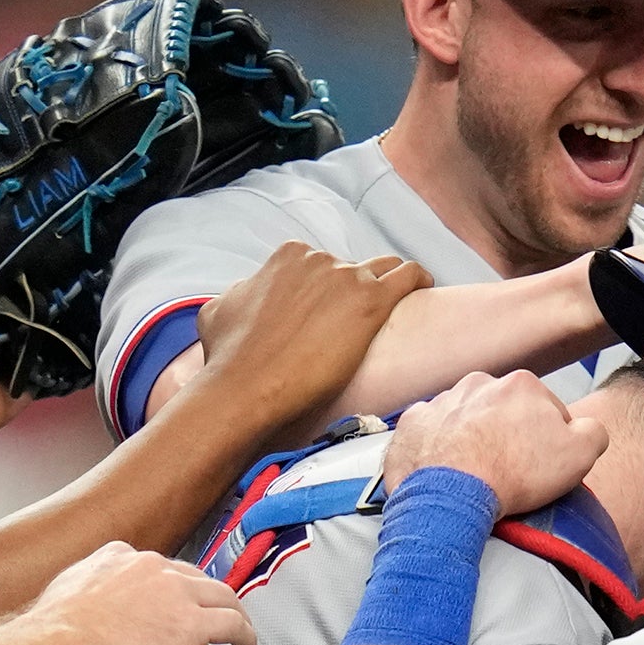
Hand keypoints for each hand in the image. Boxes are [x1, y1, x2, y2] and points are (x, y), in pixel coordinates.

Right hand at [29, 542, 257, 644]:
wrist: (61, 642)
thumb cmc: (54, 628)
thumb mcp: (66, 591)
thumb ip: (85, 590)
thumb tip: (85, 605)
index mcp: (119, 556)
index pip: (155, 566)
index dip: (168, 585)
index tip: (169, 600)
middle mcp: (152, 565)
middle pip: (194, 576)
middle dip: (205, 594)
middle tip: (211, 612)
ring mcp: (176, 592)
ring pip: (222, 595)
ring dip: (234, 611)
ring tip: (240, 628)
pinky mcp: (192, 622)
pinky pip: (232, 623)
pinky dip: (245, 634)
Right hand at [195, 245, 424, 439]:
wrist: (244, 387)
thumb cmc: (229, 358)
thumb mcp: (219, 311)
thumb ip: (240, 294)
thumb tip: (246, 295)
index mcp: (287, 256)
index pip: (320, 265)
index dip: (326, 290)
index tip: (328, 314)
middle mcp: (319, 260)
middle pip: (352, 269)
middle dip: (354, 292)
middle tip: (354, 325)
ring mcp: (347, 278)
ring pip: (385, 268)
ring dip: (389, 284)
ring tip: (398, 306)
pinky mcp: (371, 303)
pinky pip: (409, 277)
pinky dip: (419, 280)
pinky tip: (424, 288)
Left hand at [388, 371, 604, 517]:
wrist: (452, 494)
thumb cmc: (515, 474)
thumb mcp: (580, 455)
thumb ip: (593, 432)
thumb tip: (587, 429)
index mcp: (522, 384)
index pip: (546, 409)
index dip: (548, 440)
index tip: (540, 465)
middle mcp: (479, 383)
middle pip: (503, 410)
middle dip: (507, 434)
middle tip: (507, 470)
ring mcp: (442, 401)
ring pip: (465, 418)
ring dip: (471, 439)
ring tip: (475, 473)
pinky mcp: (414, 423)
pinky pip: (430, 432)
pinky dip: (437, 448)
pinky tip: (445, 471)